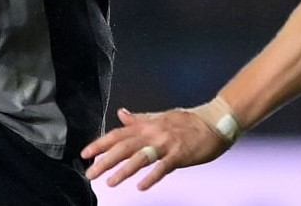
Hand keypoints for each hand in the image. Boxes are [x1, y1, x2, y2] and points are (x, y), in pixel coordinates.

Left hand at [81, 106, 230, 189]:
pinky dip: (152, 176)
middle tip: (90, 173)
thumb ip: (139, 119)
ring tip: (110, 182)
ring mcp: (166, 144)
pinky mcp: (180, 154)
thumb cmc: (188, 120)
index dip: (100, 144)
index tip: (85, 154)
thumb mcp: (160, 116)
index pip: (117, 134)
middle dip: (105, 160)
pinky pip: (163, 167)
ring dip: (124, 170)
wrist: (215, 121)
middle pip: (123, 147)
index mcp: (146, 125)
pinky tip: (141, 187)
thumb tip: (121, 114)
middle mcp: (152, 133)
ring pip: (140, 157)